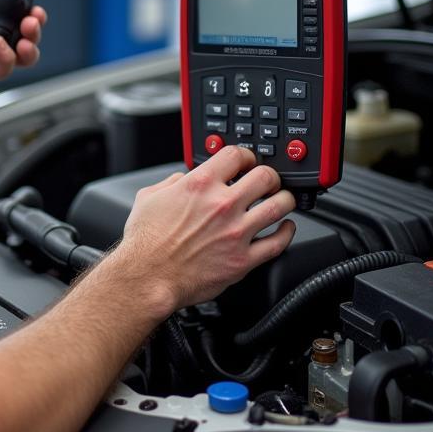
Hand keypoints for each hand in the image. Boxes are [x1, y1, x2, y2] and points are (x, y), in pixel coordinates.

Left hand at [0, 0, 46, 91]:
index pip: (12, 1)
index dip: (26, 1)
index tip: (30, 0)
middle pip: (24, 28)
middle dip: (35, 24)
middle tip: (33, 20)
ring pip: (21, 52)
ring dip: (30, 44)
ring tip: (25, 37)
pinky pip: (3, 68)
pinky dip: (7, 58)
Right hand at [121, 146, 295, 309]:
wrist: (147, 276)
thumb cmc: (145, 241)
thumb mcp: (149, 197)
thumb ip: (171, 182)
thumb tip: (182, 179)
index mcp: (199, 184)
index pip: (236, 155)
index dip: (245, 155)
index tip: (246, 162)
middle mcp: (221, 205)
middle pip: (265, 176)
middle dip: (269, 176)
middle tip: (268, 181)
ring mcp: (236, 232)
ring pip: (279, 206)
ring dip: (284, 199)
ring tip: (281, 200)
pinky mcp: (242, 259)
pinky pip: (277, 243)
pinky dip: (287, 233)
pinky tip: (286, 228)